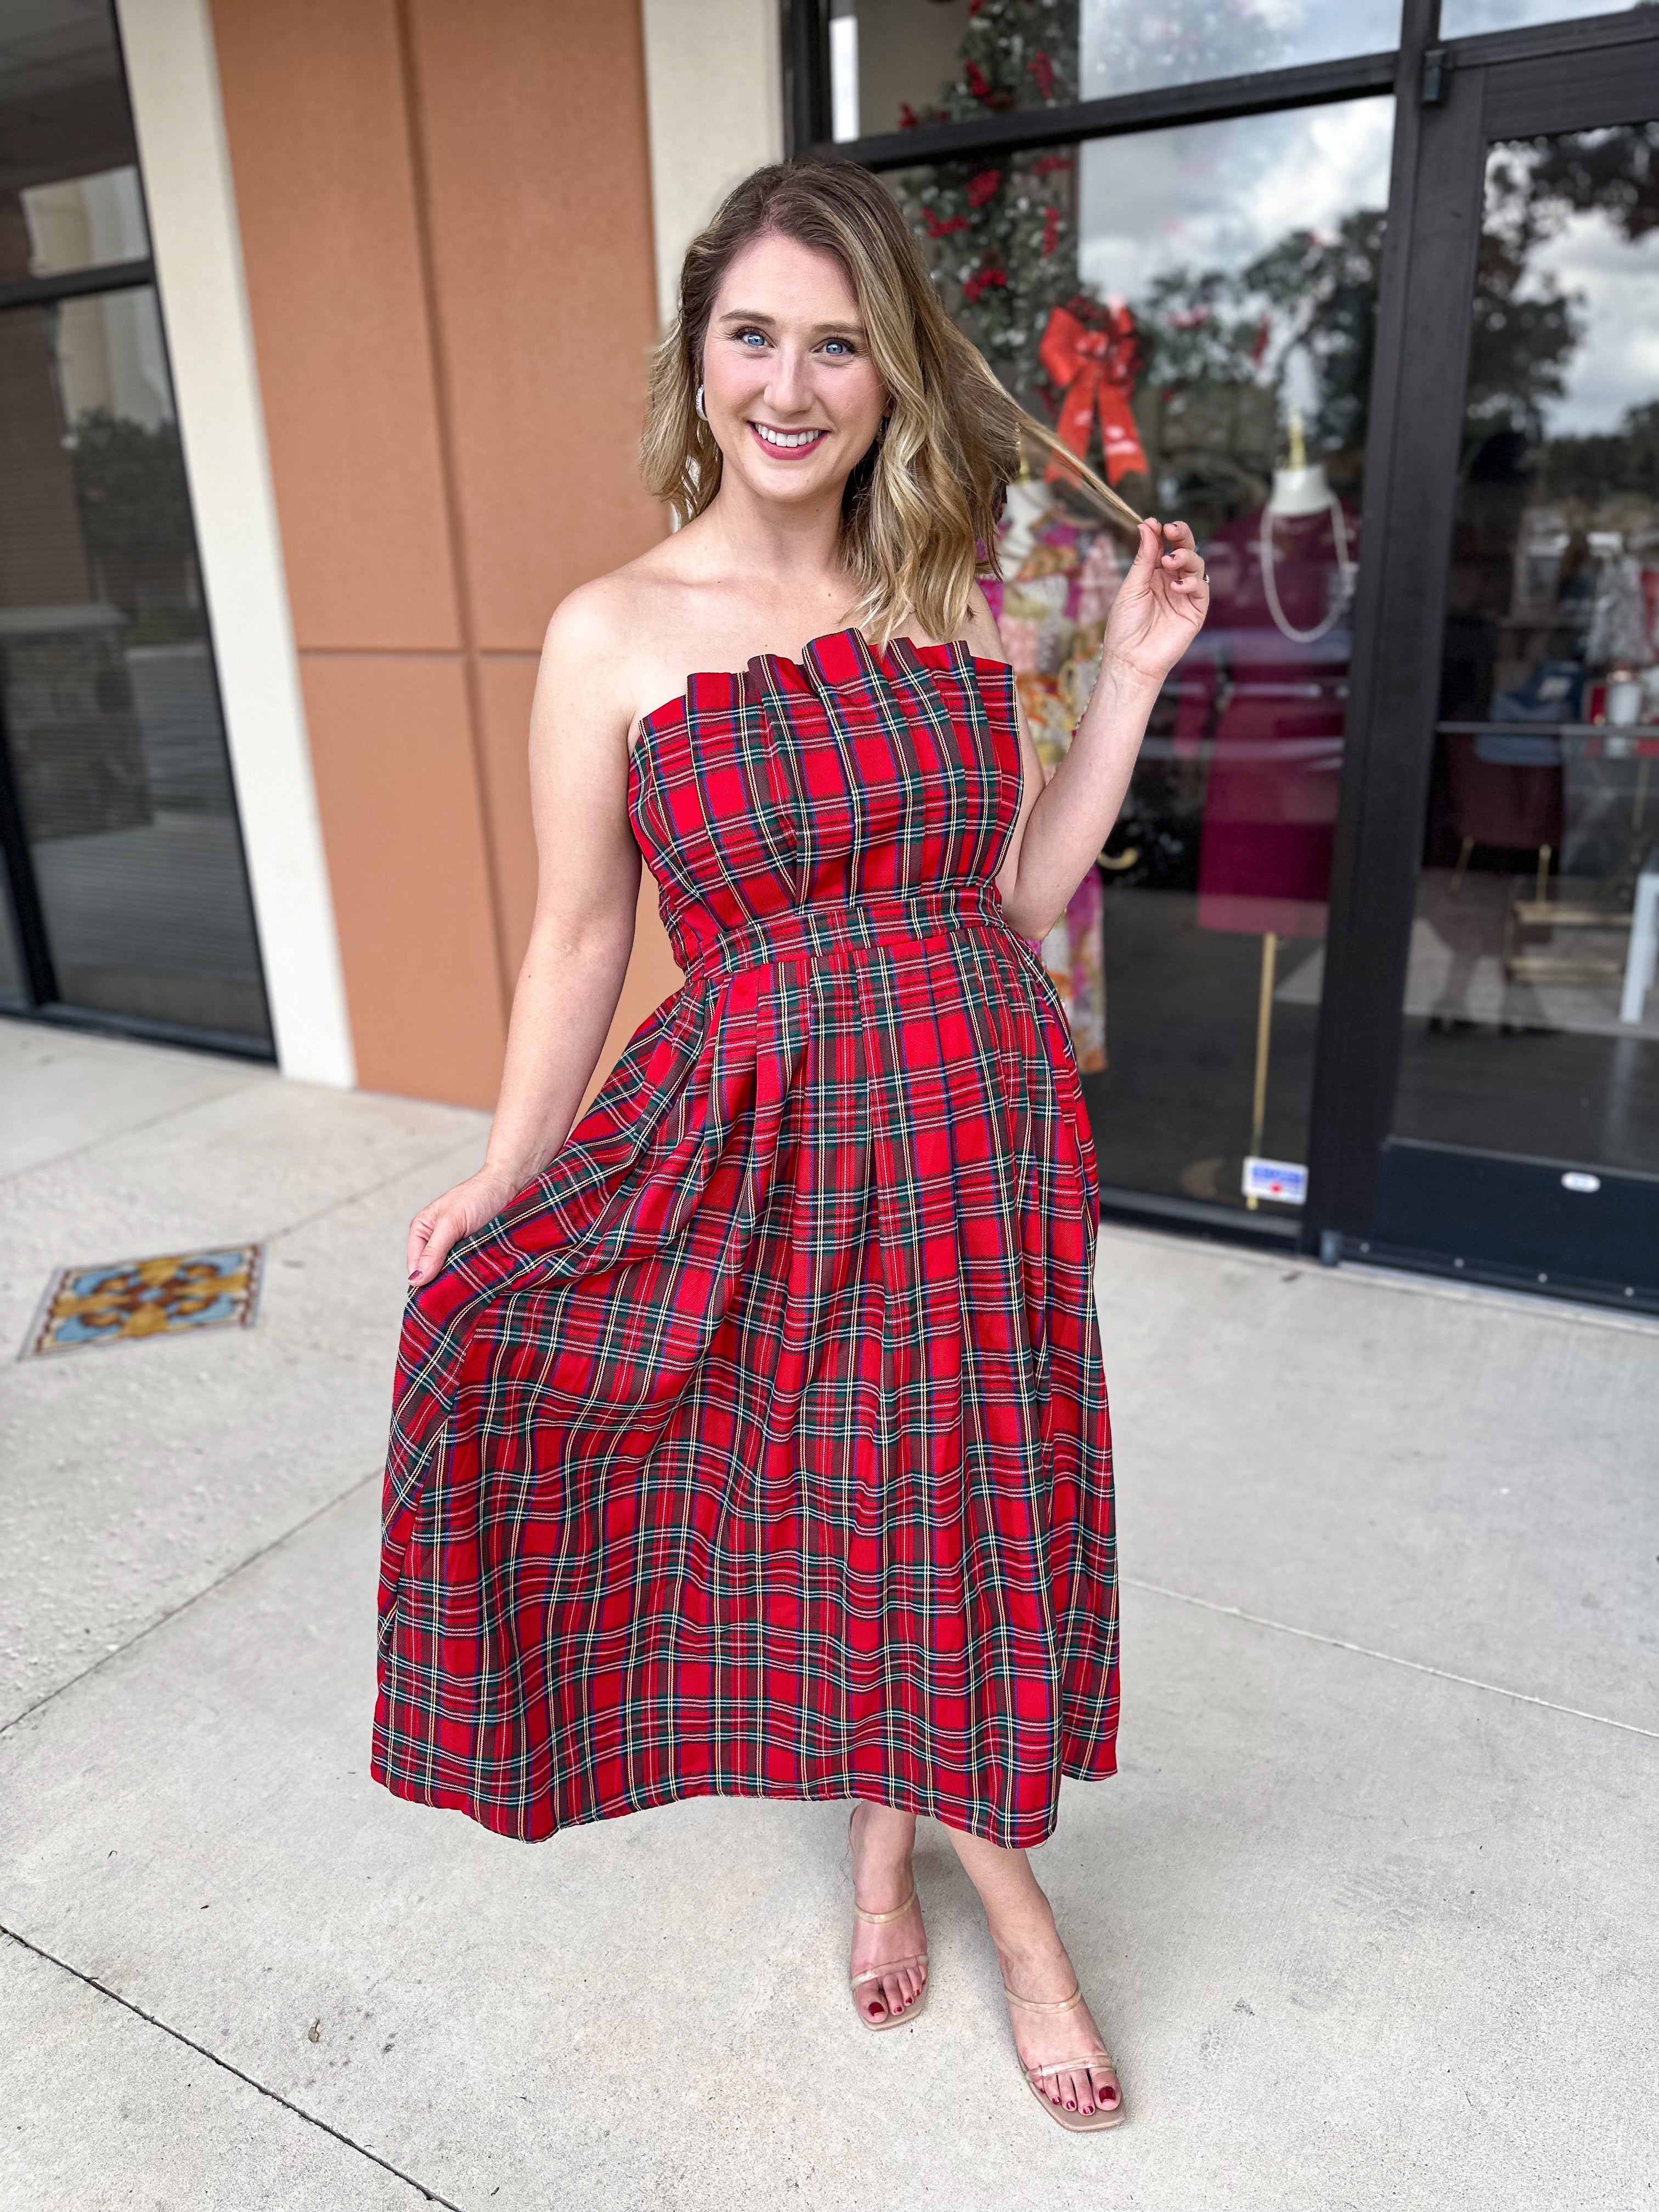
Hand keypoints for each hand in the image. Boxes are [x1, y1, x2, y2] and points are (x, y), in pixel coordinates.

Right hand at [407, 1165, 522, 1286]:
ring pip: (451, 1274)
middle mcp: (435, 1242)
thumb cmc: (477, 1196)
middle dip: (443, 1282)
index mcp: (421, 1231)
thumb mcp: (451, 1223)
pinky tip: (480, 1280)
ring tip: (470, 1283)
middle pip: (433, 1274)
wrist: (509, 1185)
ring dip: (460, 1279)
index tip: (438, 1296)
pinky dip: (473, 1275)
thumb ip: (433, 1251)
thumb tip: (415, 1280)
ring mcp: (456, 1249)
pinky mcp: (474, 1252)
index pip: (415, 1267)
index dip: (424, 1282)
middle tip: (457, 1289)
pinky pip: (468, 1270)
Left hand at [1099, 517, 1208, 688]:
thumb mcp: (1131, 587)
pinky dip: (1192, 583)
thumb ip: (1143, 558)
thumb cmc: (1125, 627)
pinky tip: (1177, 586)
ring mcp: (1185, 595)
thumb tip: (1147, 526)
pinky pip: (1202, 589)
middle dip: (1181, 536)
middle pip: (1184, 550)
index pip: (1163, 546)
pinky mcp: (1195, 611)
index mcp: (1153, 574)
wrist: (1131, 660)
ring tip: (1170, 561)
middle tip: (1172, 530)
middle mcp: (1171, 581)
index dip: (1162, 533)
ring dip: (1186, 557)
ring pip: (1196, 565)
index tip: (1155, 523)